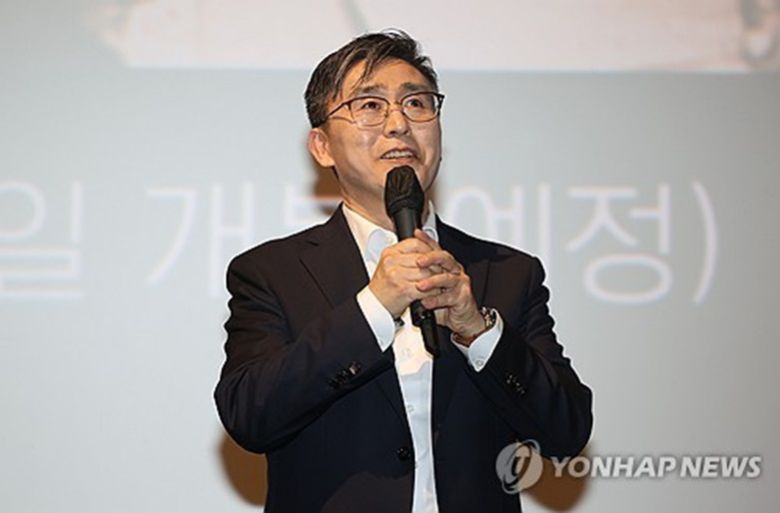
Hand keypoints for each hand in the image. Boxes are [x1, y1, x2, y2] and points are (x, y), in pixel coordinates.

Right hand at [368, 234, 439, 318]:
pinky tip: (434, 292)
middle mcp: (392, 262)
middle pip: (423, 259)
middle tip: (442, 270)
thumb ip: (406, 254)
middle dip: (436, 265)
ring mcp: (397, 275)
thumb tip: (426, 243)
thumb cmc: (384, 286)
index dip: (429, 249)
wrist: (375, 305)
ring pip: (427, 273)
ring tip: (439, 282)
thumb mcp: (391, 265)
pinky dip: (433, 291)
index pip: (415, 243)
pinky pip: (425, 288)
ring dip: (436, 279)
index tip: (435, 255)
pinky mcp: (404, 290)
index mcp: (390, 253)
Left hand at [413, 230, 485, 344]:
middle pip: (444, 258)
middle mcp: (454, 270)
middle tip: (418, 261)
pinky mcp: (463, 296)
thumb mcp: (429, 285)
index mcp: (445, 264)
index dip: (426, 240)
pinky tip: (426, 302)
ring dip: (432, 281)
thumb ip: (419, 274)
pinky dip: (437, 300)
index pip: (435, 248)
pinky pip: (450, 297)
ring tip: (420, 286)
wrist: (461, 318)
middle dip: (431, 258)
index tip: (416, 234)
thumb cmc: (444, 301)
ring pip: (447, 278)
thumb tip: (401, 264)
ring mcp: (459, 283)